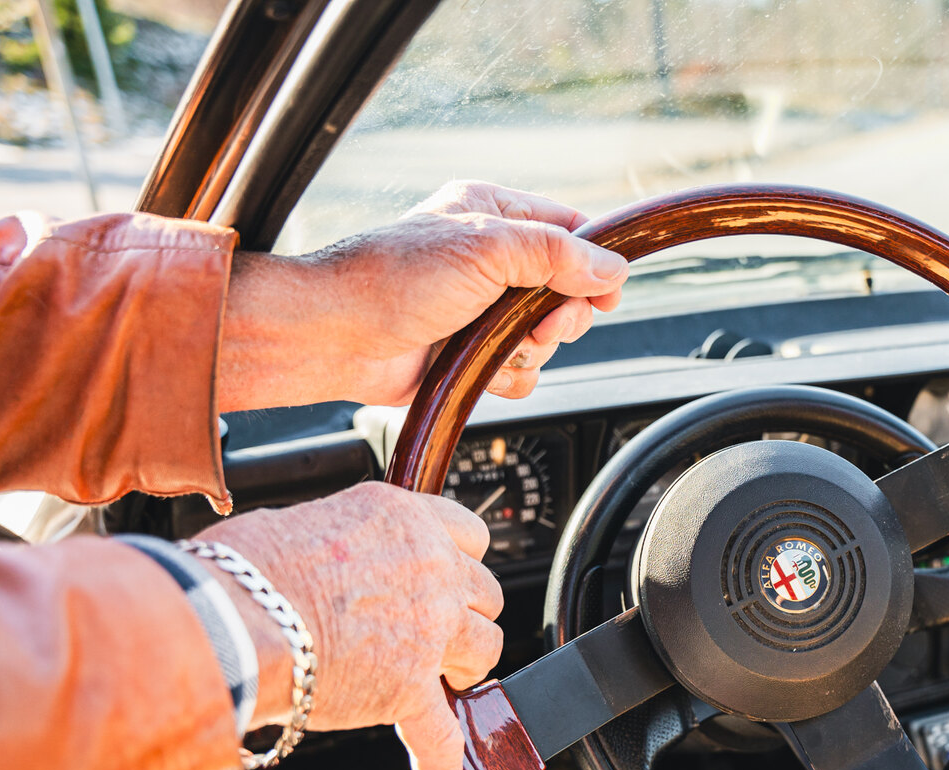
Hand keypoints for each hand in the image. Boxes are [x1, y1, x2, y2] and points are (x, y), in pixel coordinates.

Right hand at [194, 482, 501, 769]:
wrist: (227, 612)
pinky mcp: (408, 690)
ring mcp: (427, 631)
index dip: (458, 561)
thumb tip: (333, 560)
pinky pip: (439, 743)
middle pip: (483, 594)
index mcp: (406, 519)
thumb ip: (349, 542)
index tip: (445, 576)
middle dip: (461, 614)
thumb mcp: (310, 520)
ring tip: (441, 683)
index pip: (469, 535)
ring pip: (485, 650)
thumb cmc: (243, 568)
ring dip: (466, 667)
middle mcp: (430, 568)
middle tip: (432, 633)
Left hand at [218, 181, 626, 411]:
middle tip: (542, 326)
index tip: (607, 292)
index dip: (595, 263)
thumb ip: (556, 254)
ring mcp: (483, 308)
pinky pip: (523, 371)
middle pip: (568, 290)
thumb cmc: (395, 279)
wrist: (336, 337)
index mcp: (492, 214)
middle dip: (561, 316)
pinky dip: (509, 376)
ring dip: (531, 349)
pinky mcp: (474, 352)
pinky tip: (481, 368)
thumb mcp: (486, 248)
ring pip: (548, 337)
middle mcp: (491, 259)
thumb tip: (612, 269)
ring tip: (496, 346)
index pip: (569, 231)